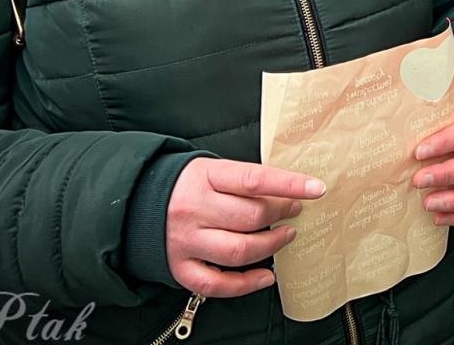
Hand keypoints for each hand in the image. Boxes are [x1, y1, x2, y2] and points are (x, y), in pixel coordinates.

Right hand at [165, 159, 325, 296]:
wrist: (136, 204)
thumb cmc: (187, 185)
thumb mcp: (212, 169)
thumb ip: (245, 180)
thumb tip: (290, 190)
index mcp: (205, 176)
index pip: (255, 180)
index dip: (289, 185)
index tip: (317, 189)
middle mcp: (193, 209)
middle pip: (250, 217)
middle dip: (282, 214)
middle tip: (295, 211)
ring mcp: (186, 241)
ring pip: (239, 251)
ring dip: (271, 245)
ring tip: (285, 236)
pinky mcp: (180, 268)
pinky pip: (218, 284)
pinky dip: (246, 283)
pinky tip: (266, 275)